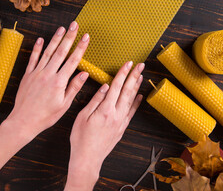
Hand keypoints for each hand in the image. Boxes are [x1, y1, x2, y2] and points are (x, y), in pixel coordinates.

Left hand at [6, 21, 89, 139]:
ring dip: (55, 39)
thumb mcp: (64, 105)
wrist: (24, 121)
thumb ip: (74, 87)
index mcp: (59, 82)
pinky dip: (37, 48)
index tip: (86, 37)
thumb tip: (84, 74)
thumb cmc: (46, 116)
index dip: (80, 47)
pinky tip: (41, 39)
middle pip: (61, 52)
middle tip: (75, 25)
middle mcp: (48, 74)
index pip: (72, 60)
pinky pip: (33, 59)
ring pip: (48, 52)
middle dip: (69, 37)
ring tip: (61, 28)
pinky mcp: (28, 75)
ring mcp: (37, 73)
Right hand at [65, 61, 143, 189]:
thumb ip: (95, 100)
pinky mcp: (121, 128)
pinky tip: (139, 96)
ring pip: (131, 101)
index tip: (128, 64)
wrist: (88, 159)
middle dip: (134, 76)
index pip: (116, 87)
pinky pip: (131, 112)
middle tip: (140, 66)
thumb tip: (105, 87)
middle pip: (127, 91)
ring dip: (136, 87)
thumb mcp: (82, 117)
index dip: (123, 74)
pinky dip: (136, 103)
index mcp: (105, 110)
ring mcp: (120, 122)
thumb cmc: (81, 138)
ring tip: (141, 76)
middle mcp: (116, 115)